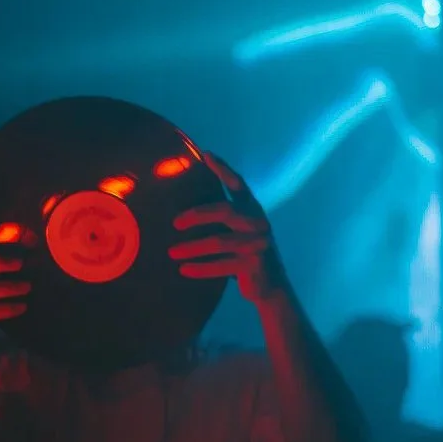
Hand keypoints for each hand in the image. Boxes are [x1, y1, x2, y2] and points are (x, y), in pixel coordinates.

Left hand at [168, 153, 286, 302]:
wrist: (271, 287)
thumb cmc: (245, 255)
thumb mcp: (238, 233)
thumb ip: (223, 219)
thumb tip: (184, 209)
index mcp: (253, 211)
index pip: (239, 185)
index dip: (224, 169)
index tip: (207, 155)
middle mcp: (258, 223)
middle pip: (225, 211)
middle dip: (197, 215)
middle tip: (175, 223)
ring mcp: (258, 244)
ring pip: (219, 242)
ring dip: (192, 247)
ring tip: (171, 252)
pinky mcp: (254, 265)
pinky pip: (221, 266)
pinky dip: (200, 268)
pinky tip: (183, 270)